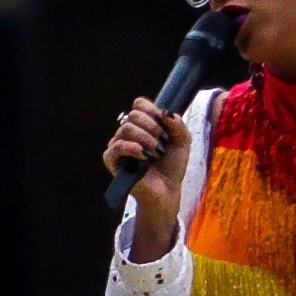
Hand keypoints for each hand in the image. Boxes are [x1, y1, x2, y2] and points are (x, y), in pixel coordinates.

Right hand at [102, 98, 190, 261]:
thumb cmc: (172, 166)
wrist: (167, 191)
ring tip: (156, 152)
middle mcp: (128, 132)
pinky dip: (131, 148)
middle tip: (162, 143)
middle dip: (152, 127)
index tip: (165, 124)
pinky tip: (143, 155)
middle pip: (133, 115)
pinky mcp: (113, 161)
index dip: (152, 110)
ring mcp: (119, 146)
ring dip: (146, 138)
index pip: (139, 104)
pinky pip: (116, 147)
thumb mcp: (183, 141)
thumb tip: (166, 113)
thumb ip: (178, 124)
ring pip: (126, 128)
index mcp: (142, 124)